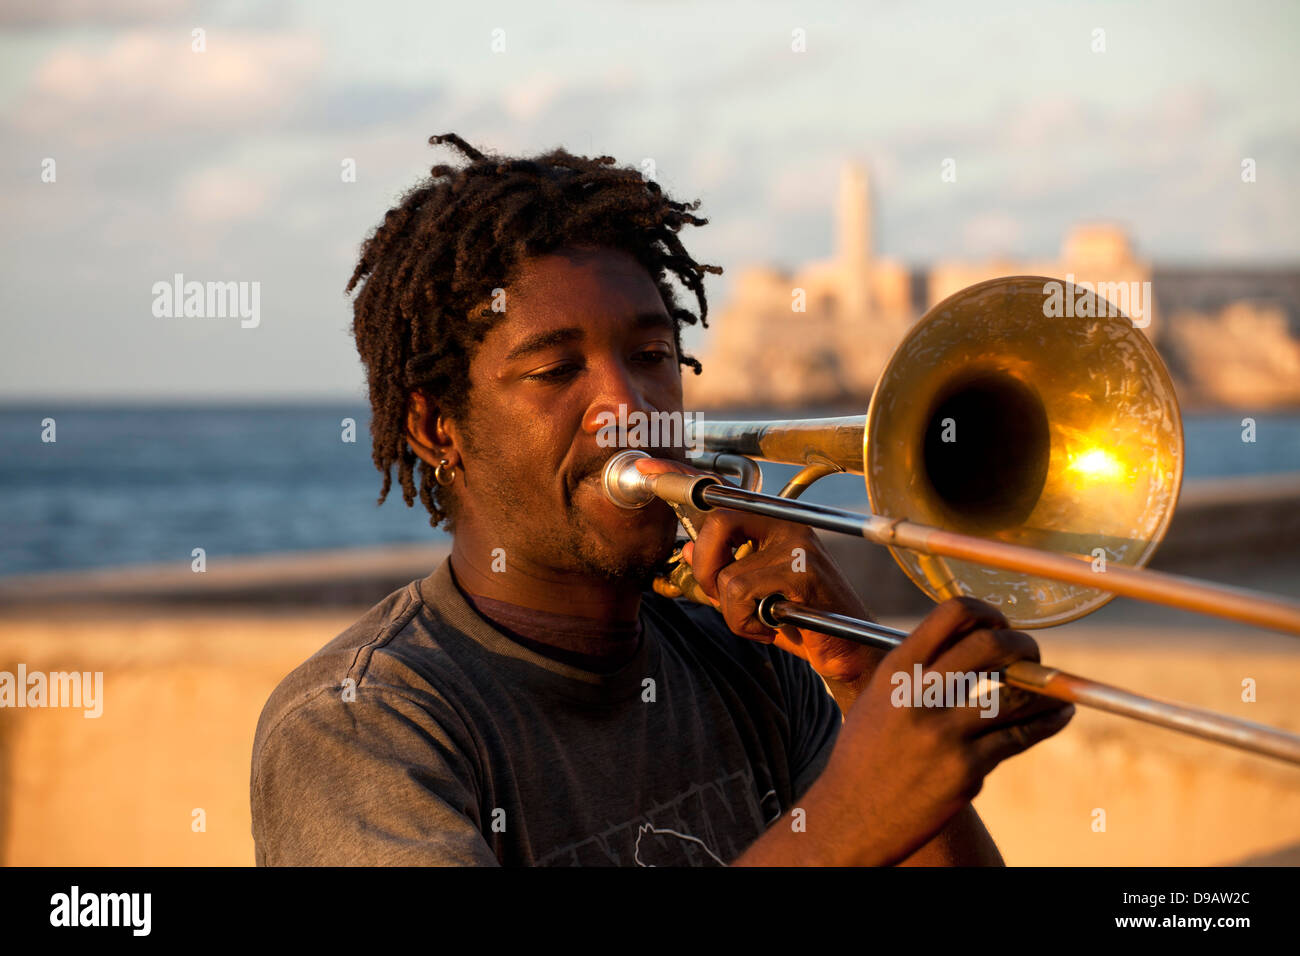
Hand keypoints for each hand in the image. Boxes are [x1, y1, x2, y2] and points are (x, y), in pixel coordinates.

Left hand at [634, 457, 880, 683]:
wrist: (850, 651)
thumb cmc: (801, 620)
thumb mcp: (752, 594)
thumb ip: (721, 570)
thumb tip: (686, 549)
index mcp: (774, 522)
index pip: (722, 491)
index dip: (681, 478)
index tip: (645, 469)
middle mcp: (788, 524)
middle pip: (718, 522)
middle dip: (706, 568)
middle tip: (723, 594)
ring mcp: (799, 547)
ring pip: (727, 575)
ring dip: (732, 611)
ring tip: (761, 618)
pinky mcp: (804, 575)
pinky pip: (743, 596)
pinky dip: (747, 624)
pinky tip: (774, 626)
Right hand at [816, 597, 1074, 865]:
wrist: (850, 817)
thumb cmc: (866, 754)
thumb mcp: (878, 698)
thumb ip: (917, 671)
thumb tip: (972, 645)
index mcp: (897, 670)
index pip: (952, 614)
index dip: (987, 613)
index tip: (1000, 625)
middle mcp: (920, 696)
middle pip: (991, 647)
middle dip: (1023, 646)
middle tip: (1031, 654)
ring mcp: (945, 735)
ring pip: (1016, 696)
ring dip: (1047, 687)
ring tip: (1058, 688)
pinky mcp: (966, 770)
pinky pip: (1019, 737)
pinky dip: (1047, 722)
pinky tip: (1057, 716)